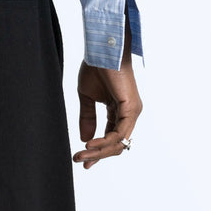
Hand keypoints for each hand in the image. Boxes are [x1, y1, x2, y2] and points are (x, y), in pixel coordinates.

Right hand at [72, 15, 142, 169]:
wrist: (101, 49)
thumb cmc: (96, 66)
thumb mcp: (87, 98)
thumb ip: (87, 118)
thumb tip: (84, 138)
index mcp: (119, 111)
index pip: (110, 138)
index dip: (97, 151)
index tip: (82, 160)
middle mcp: (129, 113)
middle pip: (115, 144)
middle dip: (96, 155)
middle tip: (78, 159)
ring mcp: (132, 112)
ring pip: (117, 142)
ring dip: (98, 152)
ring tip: (81, 154)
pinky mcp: (130, 108)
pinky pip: (119, 134)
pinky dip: (104, 142)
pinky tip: (90, 145)